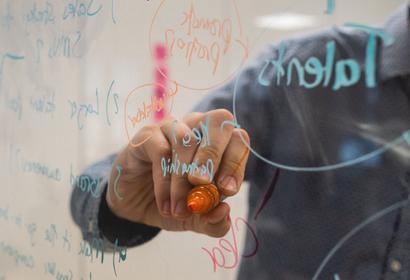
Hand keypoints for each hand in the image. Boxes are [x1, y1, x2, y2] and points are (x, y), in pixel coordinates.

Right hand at [106, 109, 249, 236]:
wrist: (134, 205)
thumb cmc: (173, 203)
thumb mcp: (196, 219)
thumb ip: (213, 221)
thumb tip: (224, 212)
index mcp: (219, 143)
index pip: (239, 139)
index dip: (236, 163)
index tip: (227, 191)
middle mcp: (198, 128)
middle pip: (218, 121)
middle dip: (213, 157)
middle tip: (203, 186)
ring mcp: (173, 127)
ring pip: (187, 140)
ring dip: (184, 178)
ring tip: (180, 209)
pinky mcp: (148, 135)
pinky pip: (161, 151)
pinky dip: (165, 182)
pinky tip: (165, 205)